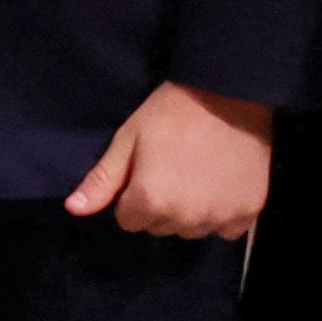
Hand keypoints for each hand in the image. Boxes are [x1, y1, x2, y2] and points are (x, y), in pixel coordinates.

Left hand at [64, 82, 273, 239]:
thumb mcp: (129, 137)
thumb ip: (102, 179)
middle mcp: (183, 218)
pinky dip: (224, 213)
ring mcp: (219, 217)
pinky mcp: (248, 212)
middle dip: (163, 204)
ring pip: (192, 229)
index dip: (135, 194)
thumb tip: (73, 209)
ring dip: (192, 211)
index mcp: (150, 201)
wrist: (231, 90)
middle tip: (176, 167)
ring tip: (201, 173)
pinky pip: (227, 229)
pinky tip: (224, 184)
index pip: (129, 220)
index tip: (150, 168)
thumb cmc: (173, 110)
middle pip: (161, 227)